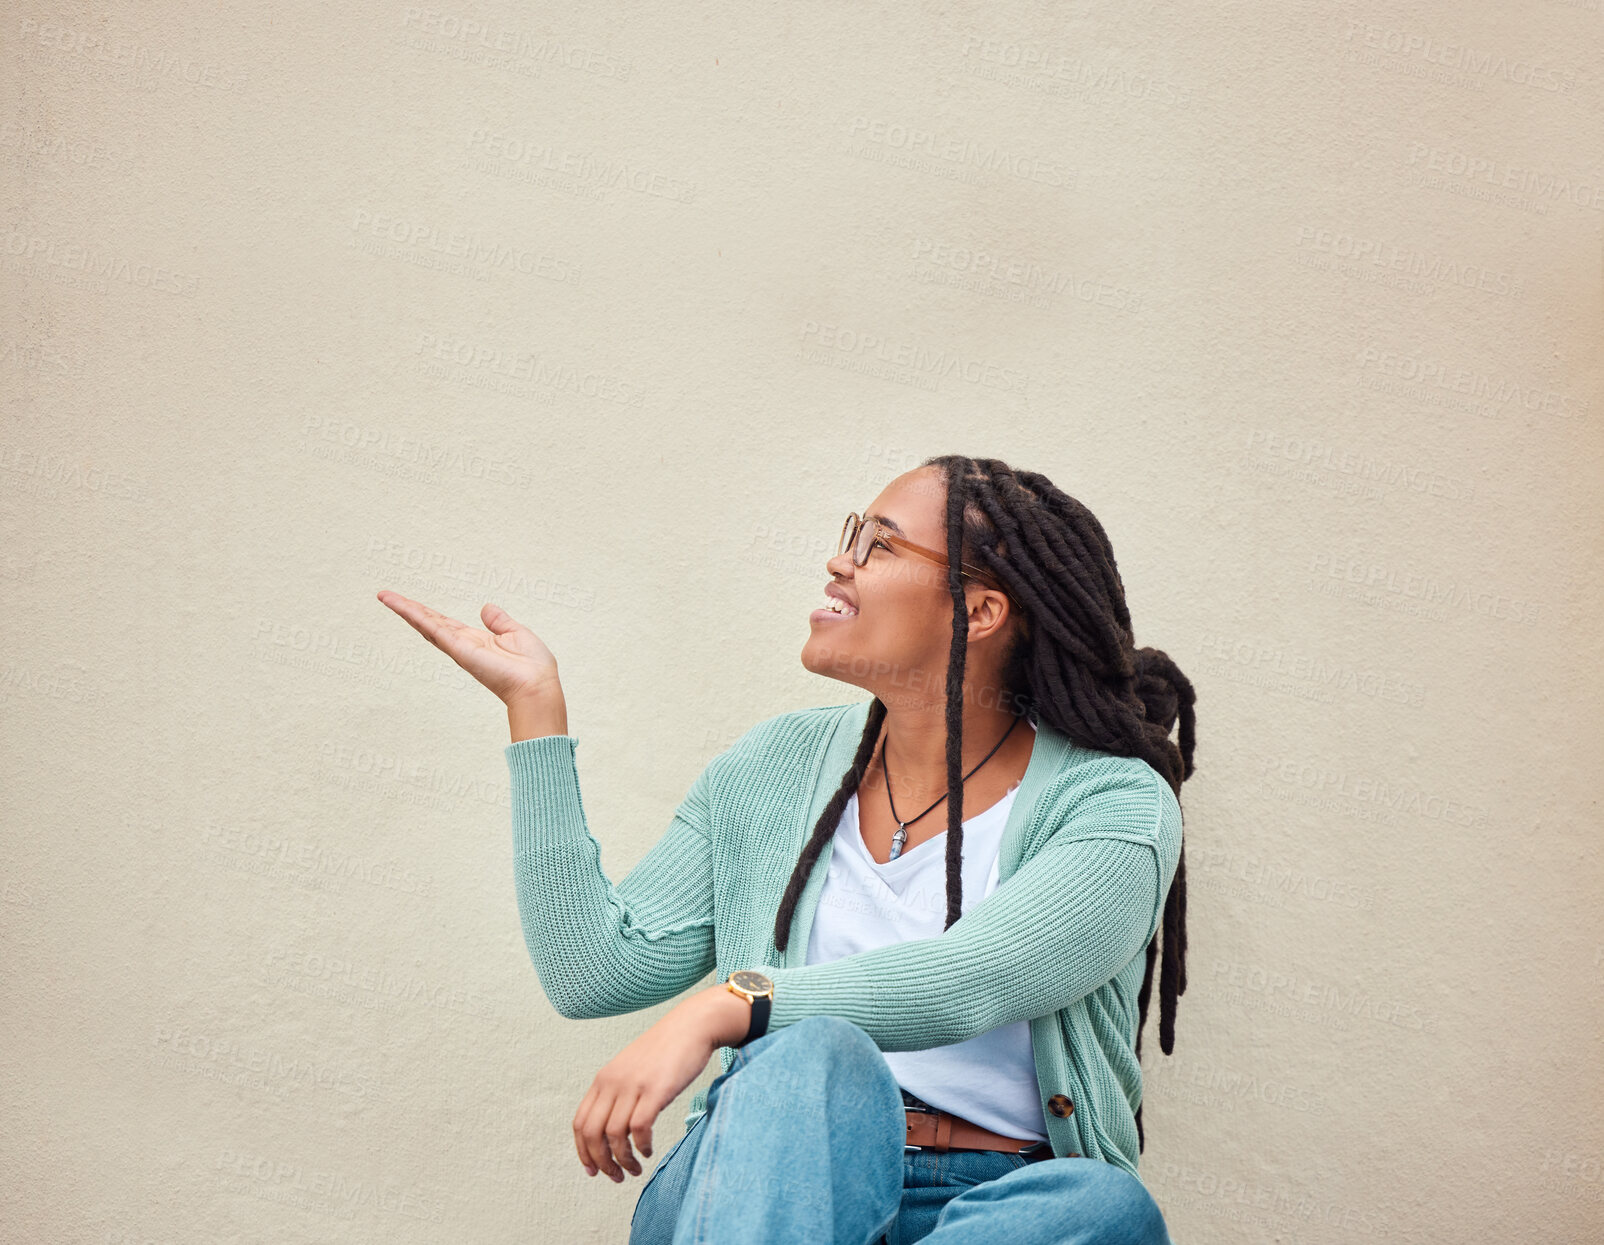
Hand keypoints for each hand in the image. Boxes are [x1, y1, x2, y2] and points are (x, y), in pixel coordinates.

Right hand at [376, 591, 559, 704]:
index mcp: (476, 641)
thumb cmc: (533, 666)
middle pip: (429, 624)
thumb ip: (500, 622)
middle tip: (385, 596)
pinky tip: (404, 607)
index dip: (427, 613)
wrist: (537, 685)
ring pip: (426, 625)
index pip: (445, 624)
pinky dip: (419, 618)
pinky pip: (436, 630)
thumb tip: (486, 607)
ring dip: (405, 610)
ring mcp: (459, 648)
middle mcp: (463, 645)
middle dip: (408, 610)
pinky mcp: (460, 650)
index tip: (409, 603)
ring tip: (385, 597)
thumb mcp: (516, 633)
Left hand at [572, 987, 749, 1182]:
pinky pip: (639, 1128)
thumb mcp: (631, 1069)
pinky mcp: (655, 1090)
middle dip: (601, 1162)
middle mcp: (613, 1082)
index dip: (583, 1152)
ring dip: (623, 1160)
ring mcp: (633, 1085)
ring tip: (635, 1169)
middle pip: (592, 1134)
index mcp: (603, 1078)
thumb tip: (612, 1131)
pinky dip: (642, 1146)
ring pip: (615, 1136)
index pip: (580, 1123)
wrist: (692, 1026)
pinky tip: (649, 1151)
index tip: (594, 1170)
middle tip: (616, 1177)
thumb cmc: (665, 1052)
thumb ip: (618, 1093)